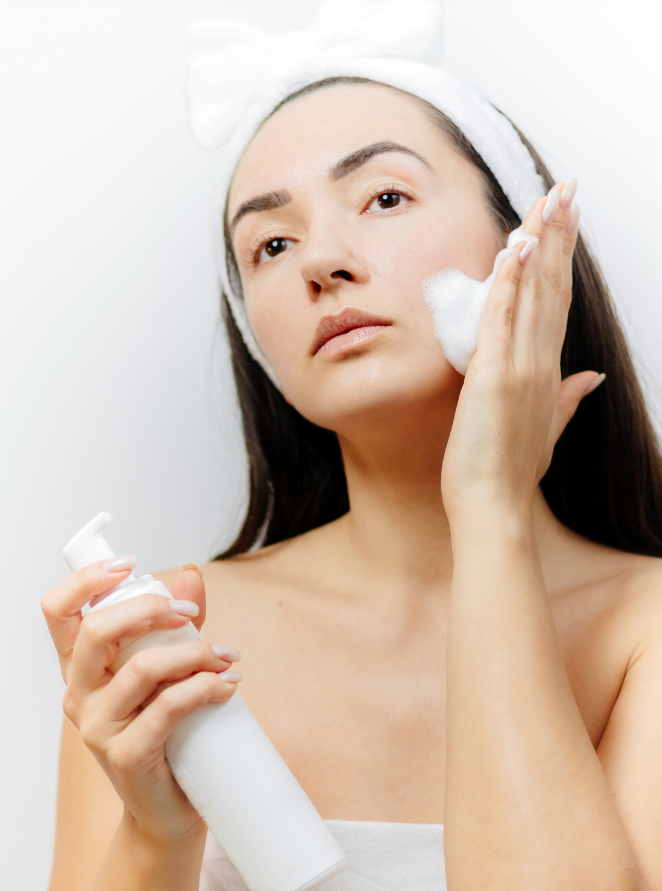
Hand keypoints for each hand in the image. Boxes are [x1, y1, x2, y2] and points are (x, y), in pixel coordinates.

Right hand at [40, 560, 239, 845]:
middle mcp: (77, 694)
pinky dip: (204, 689)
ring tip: (226, 658)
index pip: (57, 611)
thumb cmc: (166, 736)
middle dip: (150, 609)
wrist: (167, 812)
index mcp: (79, 668)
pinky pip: (167, 708)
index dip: (87, 580)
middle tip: (192, 616)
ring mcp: (96, 727)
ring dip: (194, 653)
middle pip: (96, 630)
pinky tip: (227, 686)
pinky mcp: (125, 755)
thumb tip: (190, 574)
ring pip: (141, 668)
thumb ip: (175, 624)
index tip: (131, 565)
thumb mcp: (167, 672)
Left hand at [441, 180, 601, 528]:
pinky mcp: (496, 377)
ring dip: (541, 243)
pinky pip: (504, 319)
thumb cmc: (509, 474)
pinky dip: (511, 281)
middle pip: (553, 286)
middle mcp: (540, 363)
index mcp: (547, 372)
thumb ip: (566, 401)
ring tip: (550, 199)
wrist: (493, 507)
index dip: (562, 259)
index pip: (556, 303)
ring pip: (534, 293)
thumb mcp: (544, 430)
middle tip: (566, 189)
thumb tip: (589, 379)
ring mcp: (521, 368)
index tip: (565, 221)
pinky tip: (517, 246)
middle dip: (560, 235)